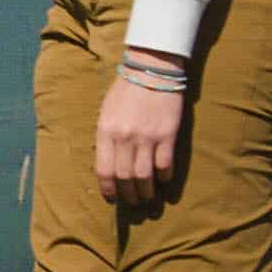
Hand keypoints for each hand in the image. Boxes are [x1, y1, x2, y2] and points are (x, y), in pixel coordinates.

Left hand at [94, 69, 184, 205]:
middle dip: (128, 194)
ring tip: (147, 197)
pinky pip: (165, 166)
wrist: (151, 69)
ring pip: (145, 177)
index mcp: (106, 130)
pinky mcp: (167, 135)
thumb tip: (109, 163)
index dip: (108, 189)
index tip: (112, 198)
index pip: (104, 170)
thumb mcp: (106, 111)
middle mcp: (124, 137)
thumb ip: (106, 136)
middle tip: (132, 201)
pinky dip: (164, 177)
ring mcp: (147, 137)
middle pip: (125, 177)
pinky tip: (163, 179)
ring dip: (146, 191)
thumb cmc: (125, 90)